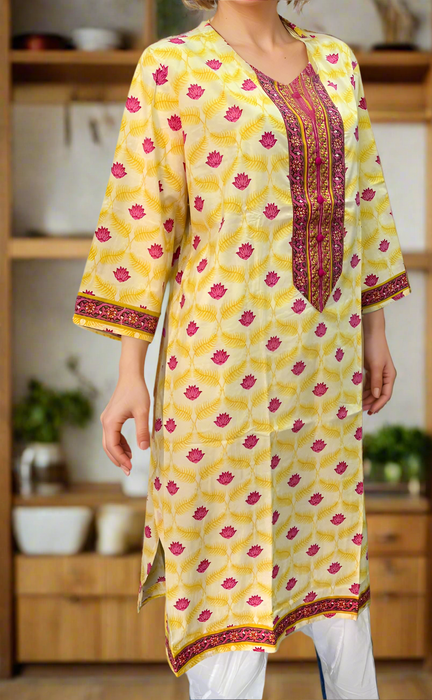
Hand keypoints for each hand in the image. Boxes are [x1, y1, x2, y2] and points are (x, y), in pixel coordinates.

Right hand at [101, 336, 150, 475]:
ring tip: (129, 462)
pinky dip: (119, 444)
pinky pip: (113, 435)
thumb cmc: (137, 391)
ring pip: (109, 442)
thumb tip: (143, 449)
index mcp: (110, 422)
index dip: (120, 459)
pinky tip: (129, 449)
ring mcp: (107, 419)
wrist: (130, 375)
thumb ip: (142, 430)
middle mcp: (105, 422)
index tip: (130, 468)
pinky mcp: (111, 417)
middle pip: (108, 446)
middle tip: (128, 471)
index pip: (112, 446)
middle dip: (117, 459)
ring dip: (118, 452)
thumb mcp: (142, 412)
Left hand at [362, 308, 396, 414]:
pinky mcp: (370, 370)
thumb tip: (376, 396)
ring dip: (366, 397)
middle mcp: (384, 377)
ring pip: (373, 390)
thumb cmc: (375, 348)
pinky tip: (357, 394)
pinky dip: (363, 390)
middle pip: (379, 394)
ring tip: (358, 404)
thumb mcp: (375, 365)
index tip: (370, 411)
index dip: (378, 404)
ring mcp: (377, 374)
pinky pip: (368, 384)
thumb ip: (376, 381)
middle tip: (360, 409)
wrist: (371, 333)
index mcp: (389, 376)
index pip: (385, 395)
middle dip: (371, 402)